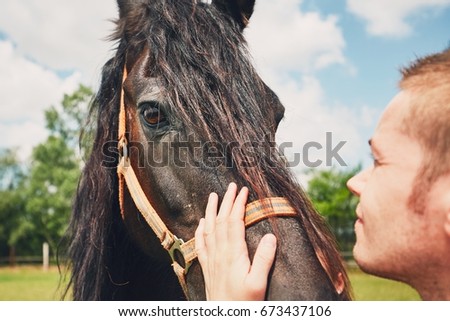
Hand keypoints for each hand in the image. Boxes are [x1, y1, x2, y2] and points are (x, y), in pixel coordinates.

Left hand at [195, 183, 276, 299]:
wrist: (225, 317)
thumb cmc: (243, 303)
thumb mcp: (258, 283)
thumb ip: (264, 259)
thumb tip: (270, 235)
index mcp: (233, 254)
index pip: (234, 222)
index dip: (238, 204)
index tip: (243, 190)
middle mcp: (220, 253)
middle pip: (221, 221)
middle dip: (226, 201)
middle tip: (231, 186)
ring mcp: (211, 259)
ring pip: (209, 228)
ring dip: (211, 210)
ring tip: (213, 195)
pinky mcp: (207, 267)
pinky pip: (201, 244)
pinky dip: (200, 230)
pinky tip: (201, 222)